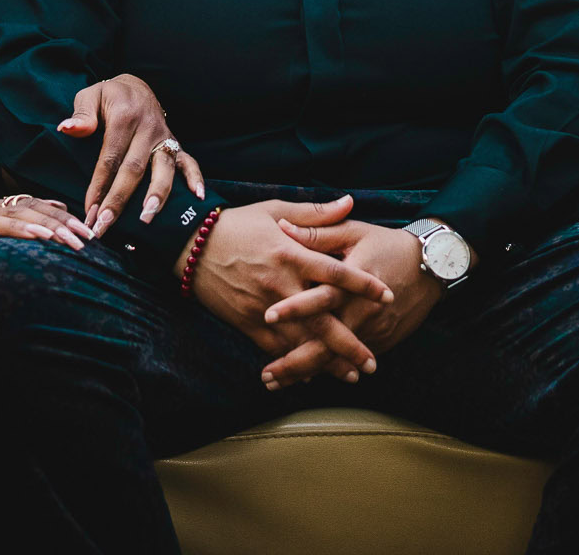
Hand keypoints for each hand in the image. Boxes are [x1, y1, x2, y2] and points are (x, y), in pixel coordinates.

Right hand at [0, 196, 93, 281]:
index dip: (63, 218)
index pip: (35, 207)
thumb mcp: (1, 233)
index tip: (89, 233)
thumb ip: (27, 220)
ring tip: (43, 237)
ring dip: (20, 229)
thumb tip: (61, 209)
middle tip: (77, 240)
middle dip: (51, 225)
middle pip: (20, 212)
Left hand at [59, 73, 204, 236]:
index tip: (89, 210)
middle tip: (105, 225)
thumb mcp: (90, 95)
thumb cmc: (109, 96)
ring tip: (146, 219)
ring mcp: (165, 137)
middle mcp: (148, 128)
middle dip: (119, 199)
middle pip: (134, 169)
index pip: (110, 157)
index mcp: (125, 117)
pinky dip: (195, 178)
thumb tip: (67, 129)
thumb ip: (82, 114)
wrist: (136, 86)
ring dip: (156, 196)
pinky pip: (189, 161)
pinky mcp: (176, 143)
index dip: (99, 185)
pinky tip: (197, 197)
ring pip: (163, 169)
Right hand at [180, 197, 393, 385]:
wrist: (190, 245)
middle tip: (373, 363)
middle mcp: (280, 284)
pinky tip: (311, 374)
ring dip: (326, 361)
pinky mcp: (246, 322)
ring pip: (300, 341)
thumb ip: (315, 213)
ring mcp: (263, 307)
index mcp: (291, 253)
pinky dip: (293, 362)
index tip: (388, 296)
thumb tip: (350, 202)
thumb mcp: (275, 209)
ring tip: (351, 375)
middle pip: (321, 319)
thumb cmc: (237, 224)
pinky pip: (274, 347)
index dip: (363, 285)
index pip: (335, 272)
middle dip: (349, 344)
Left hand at [259, 221, 444, 387]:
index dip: (296, 307)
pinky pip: (350, 360)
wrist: (432, 268)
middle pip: (327, 342)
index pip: (322, 296)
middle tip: (265, 375)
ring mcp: (372, 329)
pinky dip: (327, 370)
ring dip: (306, 372)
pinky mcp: (380, 341)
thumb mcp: (354, 231)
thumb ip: (317, 232)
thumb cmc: (387, 245)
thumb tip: (282, 226)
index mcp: (352, 279)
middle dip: (295, 361)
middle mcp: (362, 310)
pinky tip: (302, 379)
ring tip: (275, 384)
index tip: (268, 316)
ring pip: (337, 358)